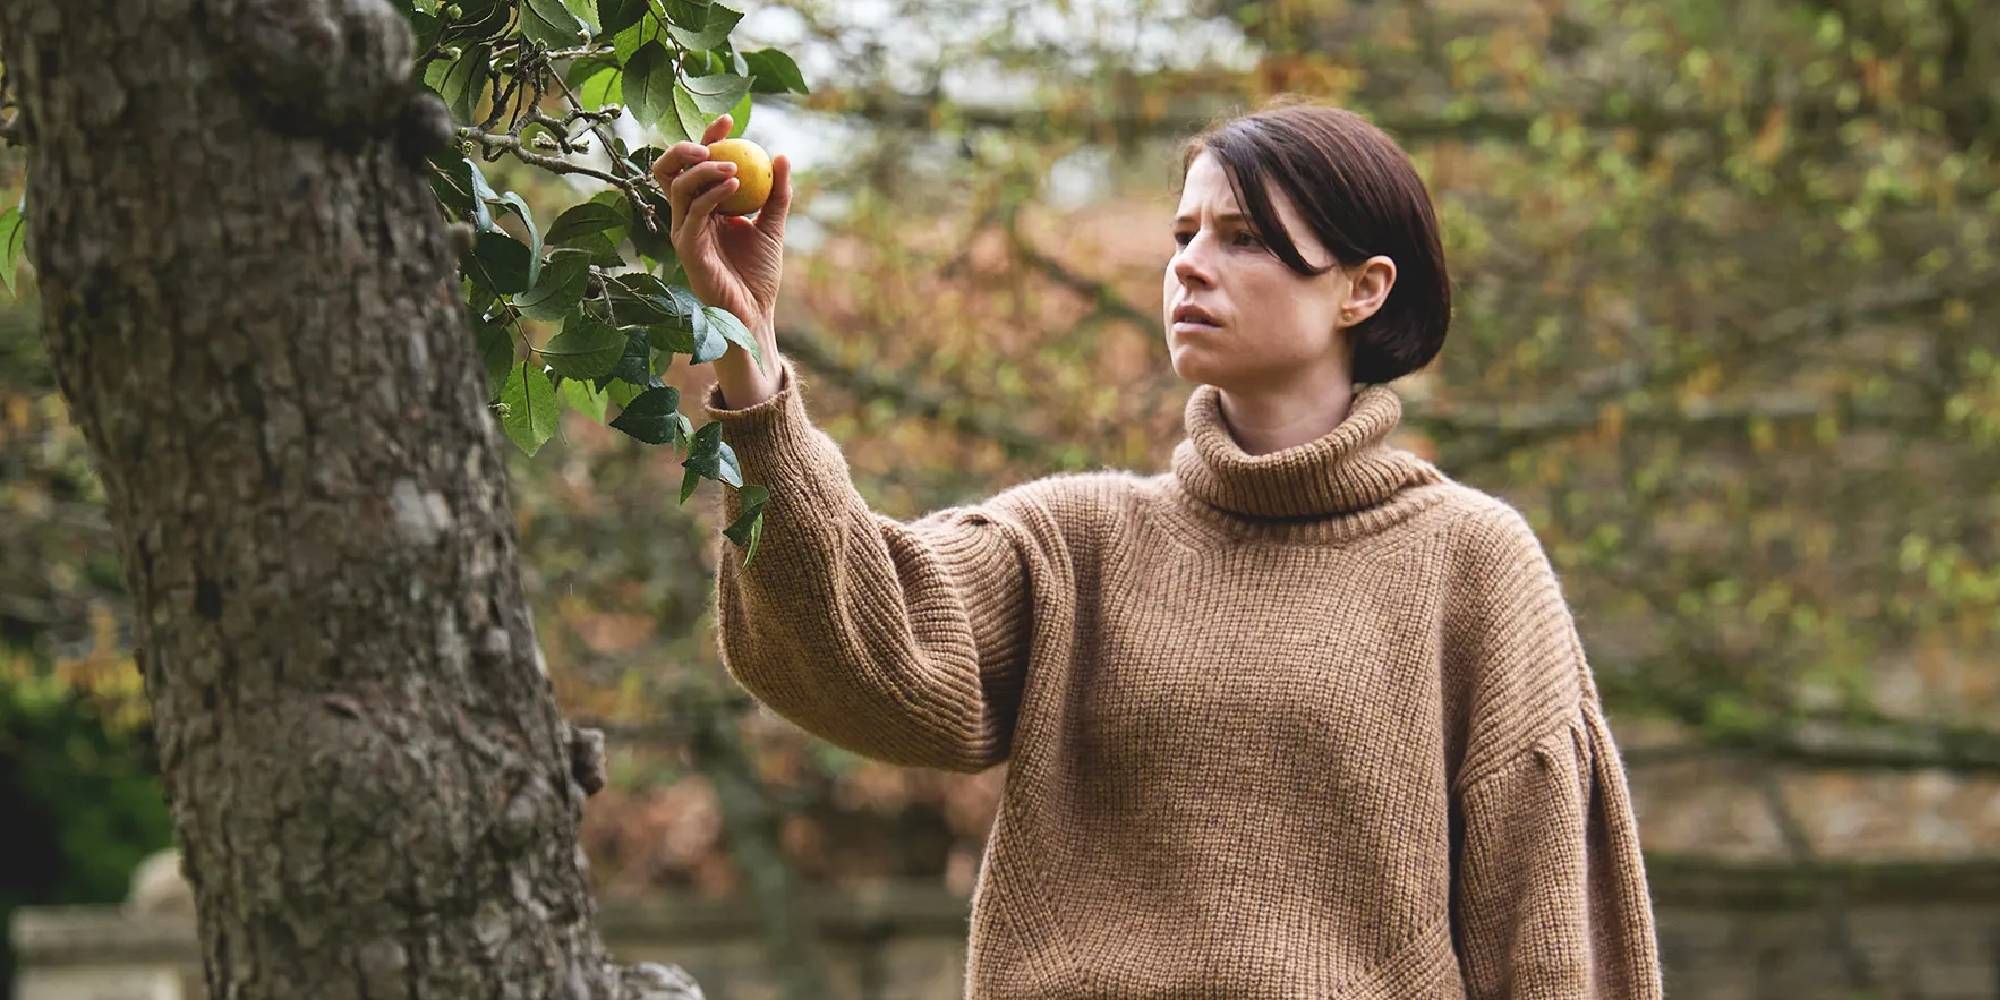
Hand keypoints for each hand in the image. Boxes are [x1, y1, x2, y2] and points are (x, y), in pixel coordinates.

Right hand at [650, 113, 791, 384]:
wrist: (754, 313)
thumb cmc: (759, 274)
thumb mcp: (773, 226)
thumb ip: (777, 193)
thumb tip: (781, 155)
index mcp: (703, 207)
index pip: (695, 164)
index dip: (707, 139)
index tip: (727, 122)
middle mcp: (687, 216)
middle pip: (668, 170)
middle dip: (683, 148)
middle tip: (712, 143)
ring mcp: (683, 231)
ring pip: (678, 187)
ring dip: (704, 170)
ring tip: (734, 168)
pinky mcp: (686, 249)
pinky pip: (693, 213)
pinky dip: (712, 194)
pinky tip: (735, 186)